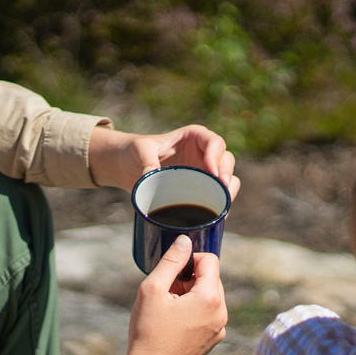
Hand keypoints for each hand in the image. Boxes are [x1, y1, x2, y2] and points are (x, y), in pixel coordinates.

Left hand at [89, 125, 240, 200]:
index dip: (217, 157)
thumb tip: (150, 175)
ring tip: (222, 206)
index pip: (214, 143)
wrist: (128, 167)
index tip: (211, 173)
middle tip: (221, 191)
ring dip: (228, 192)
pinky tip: (216, 217)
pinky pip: (217, 198)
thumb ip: (147, 158)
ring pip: (227, 180)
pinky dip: (220, 206)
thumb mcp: (140, 149)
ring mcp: (204, 173)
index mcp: (194, 137)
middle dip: (226, 176)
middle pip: (226, 161)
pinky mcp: (201, 191)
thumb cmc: (135, 151)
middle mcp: (204, 154)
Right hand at [122, 236, 226, 354]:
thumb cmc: (148, 331)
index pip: (210, 260)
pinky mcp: (214, 339)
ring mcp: (220, 328)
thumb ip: (171, 262)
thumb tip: (184, 241)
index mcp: (210, 298)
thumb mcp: (153, 289)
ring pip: (210, 296)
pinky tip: (175, 322)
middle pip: (211, 278)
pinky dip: (195, 311)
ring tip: (169, 308)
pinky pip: (210, 313)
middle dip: (190, 279)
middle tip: (167, 292)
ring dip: (191, 294)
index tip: (172, 273)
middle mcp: (222, 313)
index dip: (189, 260)